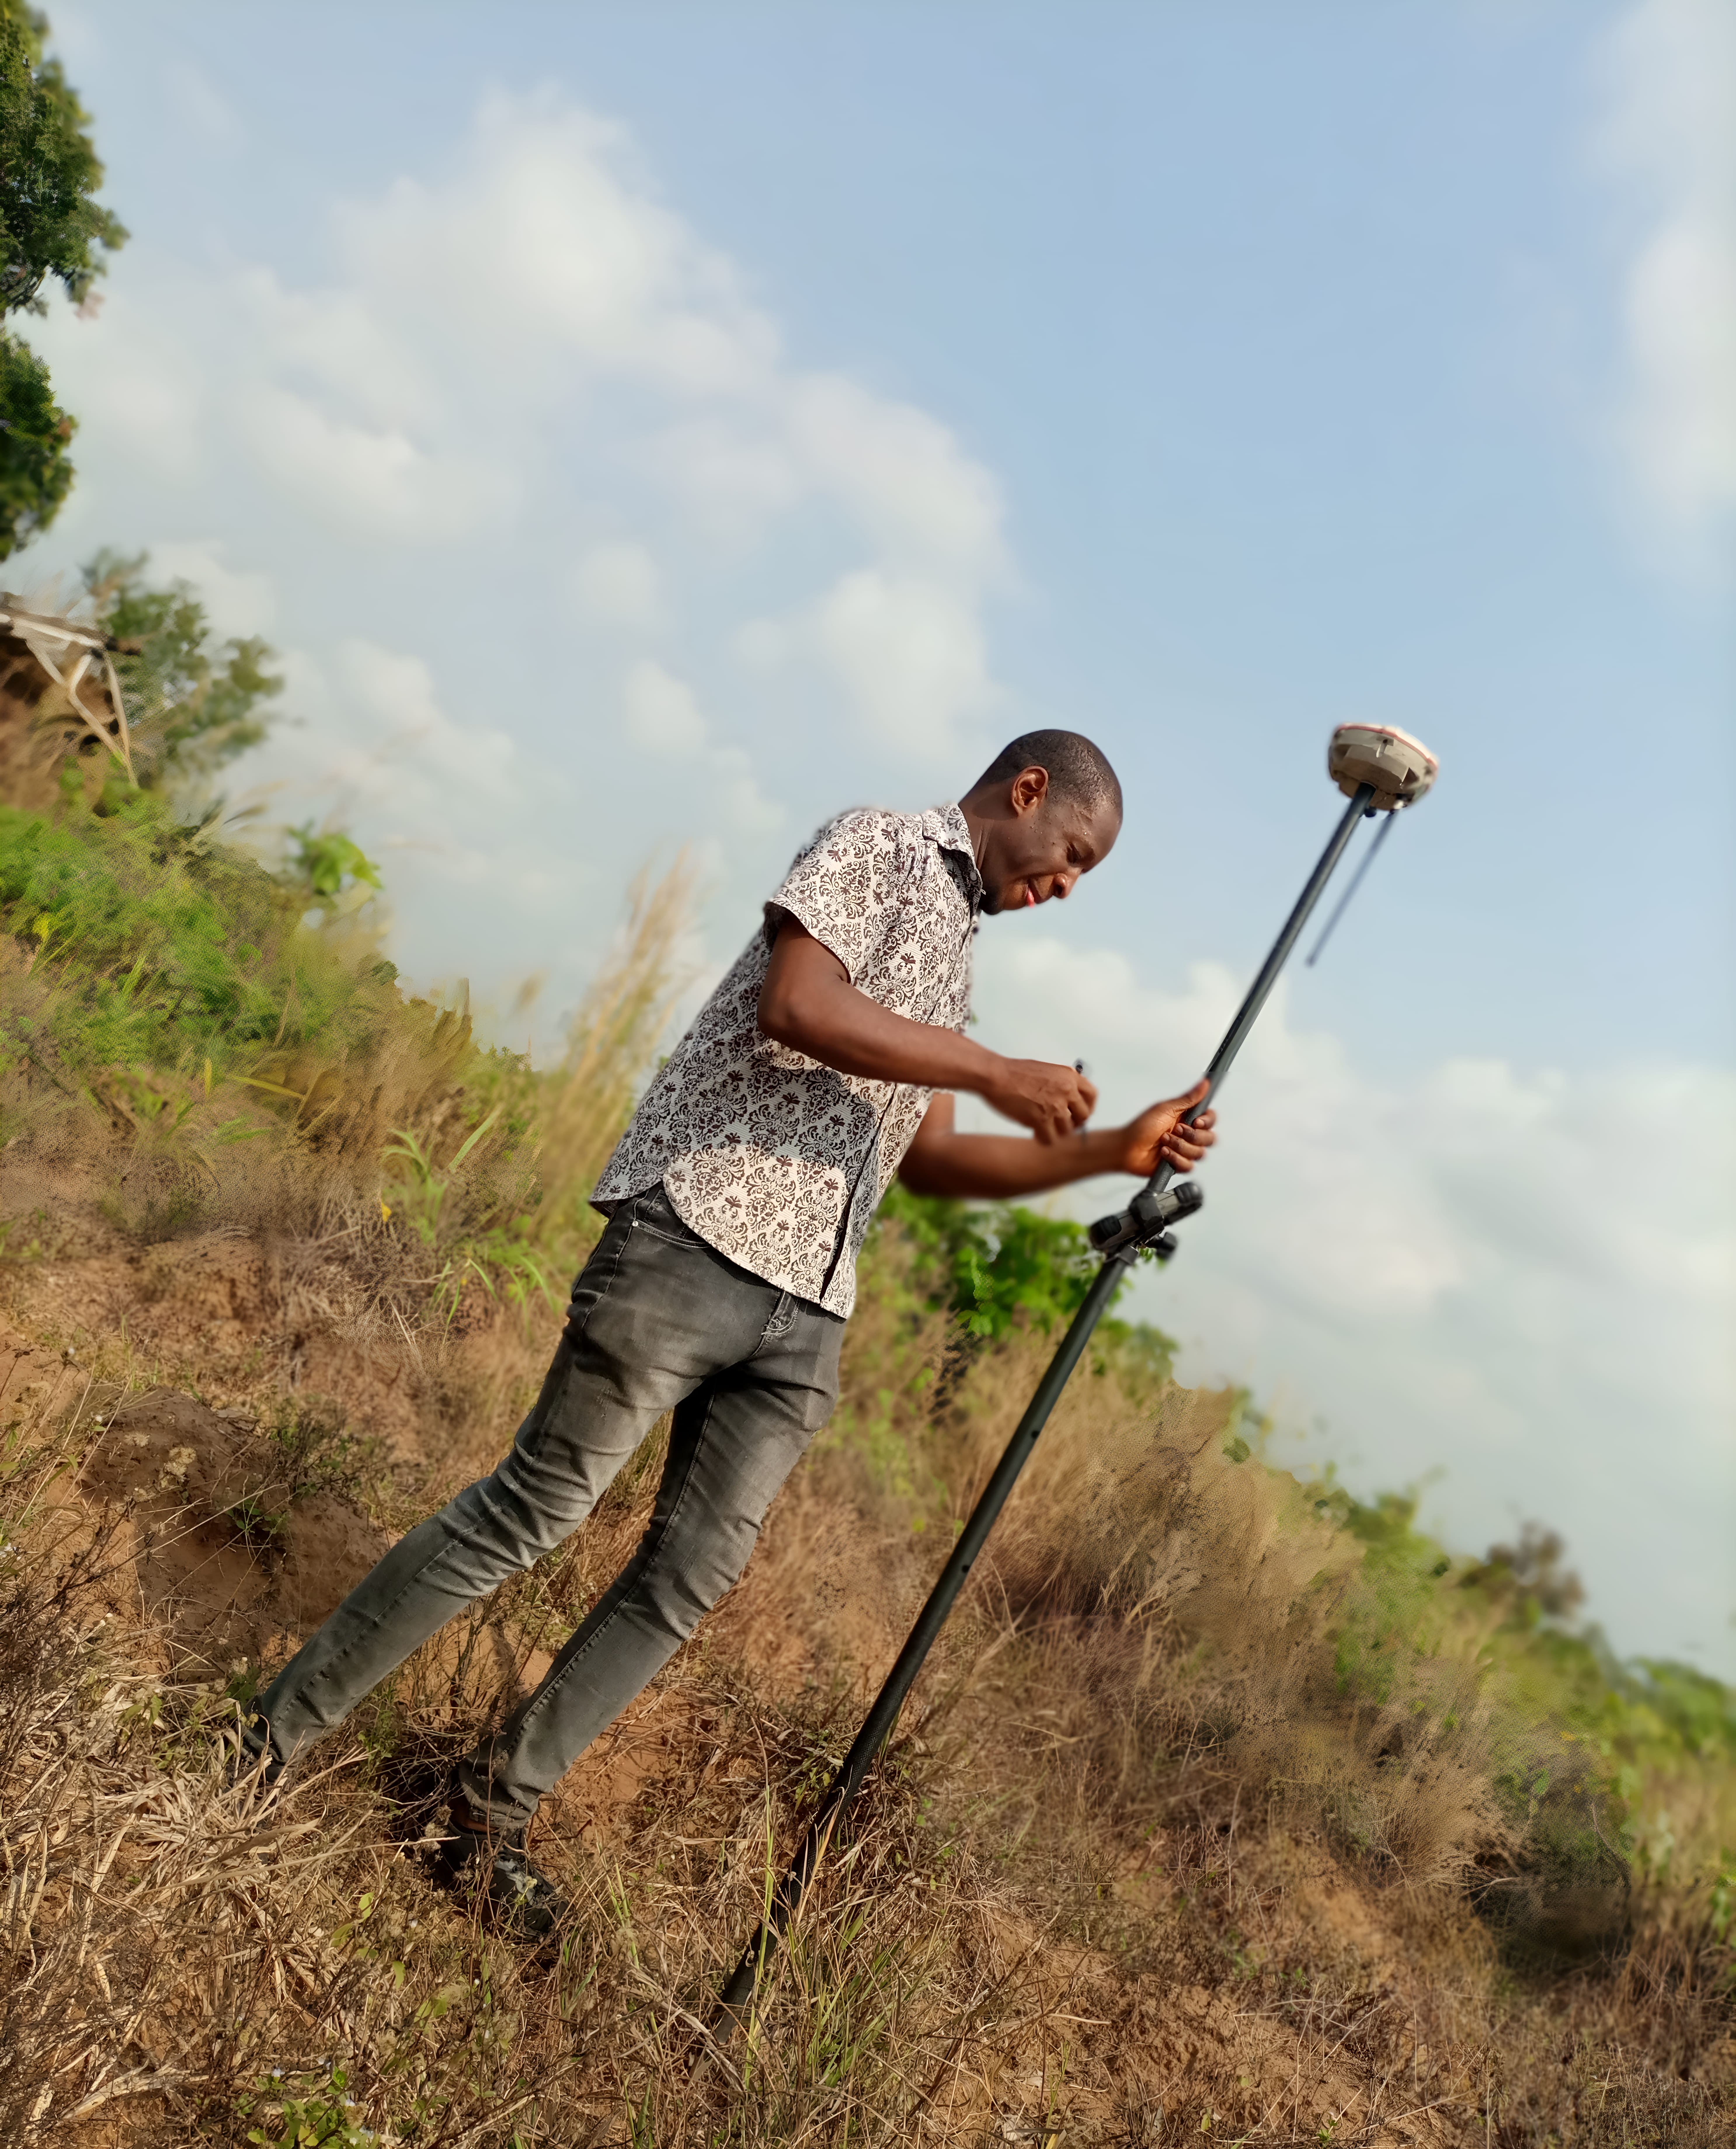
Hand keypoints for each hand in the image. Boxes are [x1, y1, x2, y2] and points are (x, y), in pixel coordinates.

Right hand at [981, 1057, 1098, 1144]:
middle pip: (1083, 1116)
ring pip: (1066, 1130)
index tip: (1080, 1114)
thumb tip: (1070, 1100)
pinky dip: (1043, 1139)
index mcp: (1069, 1076)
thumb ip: (1062, 1084)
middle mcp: (1066, 1090)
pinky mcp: (1041, 1119)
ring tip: (1044, 1128)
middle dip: (1074, 1124)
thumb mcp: (1047, 1071)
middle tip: (1062, 1125)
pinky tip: (1036, 1134)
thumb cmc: (1015, 1073)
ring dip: (1056, 1132)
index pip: (1092, 1096)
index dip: (1088, 1108)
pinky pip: (1050, 1139)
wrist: (995, 1076)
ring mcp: (1055, 1106)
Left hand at [1115, 1078, 1216, 1175]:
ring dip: (1180, 1146)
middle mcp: (1188, 1135)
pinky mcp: (1179, 1164)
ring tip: (1164, 1141)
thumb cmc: (1142, 1127)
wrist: (1126, 1148)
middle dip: (1192, 1136)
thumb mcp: (1166, 1109)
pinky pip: (1189, 1166)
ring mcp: (1184, 1150)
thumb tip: (1205, 1082)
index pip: (1210, 1120)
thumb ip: (1189, 1098)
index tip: (1195, 1121)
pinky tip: (1163, 1153)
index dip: (1207, 1122)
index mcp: (1187, 1118)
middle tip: (1175, 1130)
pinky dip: (1176, 1159)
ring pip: (1200, 1153)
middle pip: (1210, 1138)